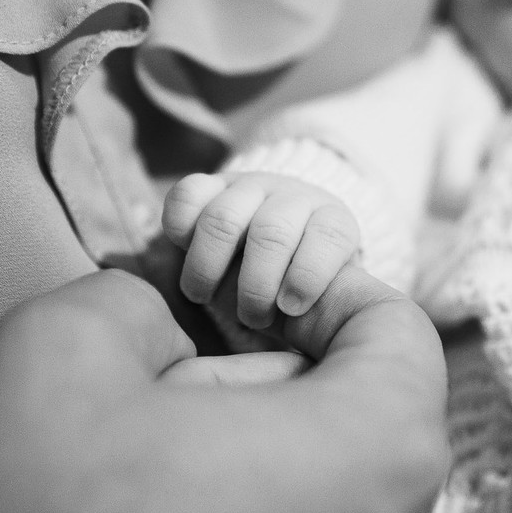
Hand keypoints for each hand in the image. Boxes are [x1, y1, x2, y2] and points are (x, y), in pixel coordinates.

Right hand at [0, 268, 447, 512]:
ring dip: (262, 456)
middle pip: (367, 412)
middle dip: (278, 379)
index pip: (399, 333)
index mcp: (377, 452)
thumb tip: (169, 315)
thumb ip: (145, 293)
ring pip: (338, 488)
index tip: (251, 300)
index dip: (325, 294)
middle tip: (179, 385)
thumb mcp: (69, 347)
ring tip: (162, 470)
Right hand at [163, 172, 360, 327]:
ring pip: (223, 218)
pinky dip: (180, 228)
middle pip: (271, 232)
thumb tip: (308, 328)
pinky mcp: (210, 184)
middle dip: (256, 285)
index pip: (328, 237)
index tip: (291, 308)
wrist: (277, 240)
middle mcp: (292, 197)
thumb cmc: (300, 284)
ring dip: (208, 267)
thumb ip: (327, 307)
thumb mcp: (327, 294)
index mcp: (331, 220)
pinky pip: (187, 195)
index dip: (307, 275)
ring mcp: (250, 187)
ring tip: (204, 298)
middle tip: (252, 317)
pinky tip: (184, 253)